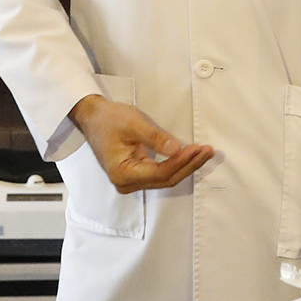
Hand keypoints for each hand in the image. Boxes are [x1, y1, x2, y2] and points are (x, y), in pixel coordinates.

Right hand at [70, 95, 214, 192]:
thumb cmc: (108, 119)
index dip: (181, 162)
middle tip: (207, 152)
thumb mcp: (133, 124)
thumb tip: (177, 149)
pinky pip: (161, 174)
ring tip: (204, 153)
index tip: (197, 149)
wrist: (93, 117)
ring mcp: (131, 181)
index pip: (160, 172)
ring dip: (186, 166)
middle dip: (189, 165)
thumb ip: (155, 138)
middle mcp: (126, 183)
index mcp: (122, 174)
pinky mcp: (136, 174)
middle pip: (166, 179)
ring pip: (166, 178)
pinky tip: (191, 157)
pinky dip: (177, 165)